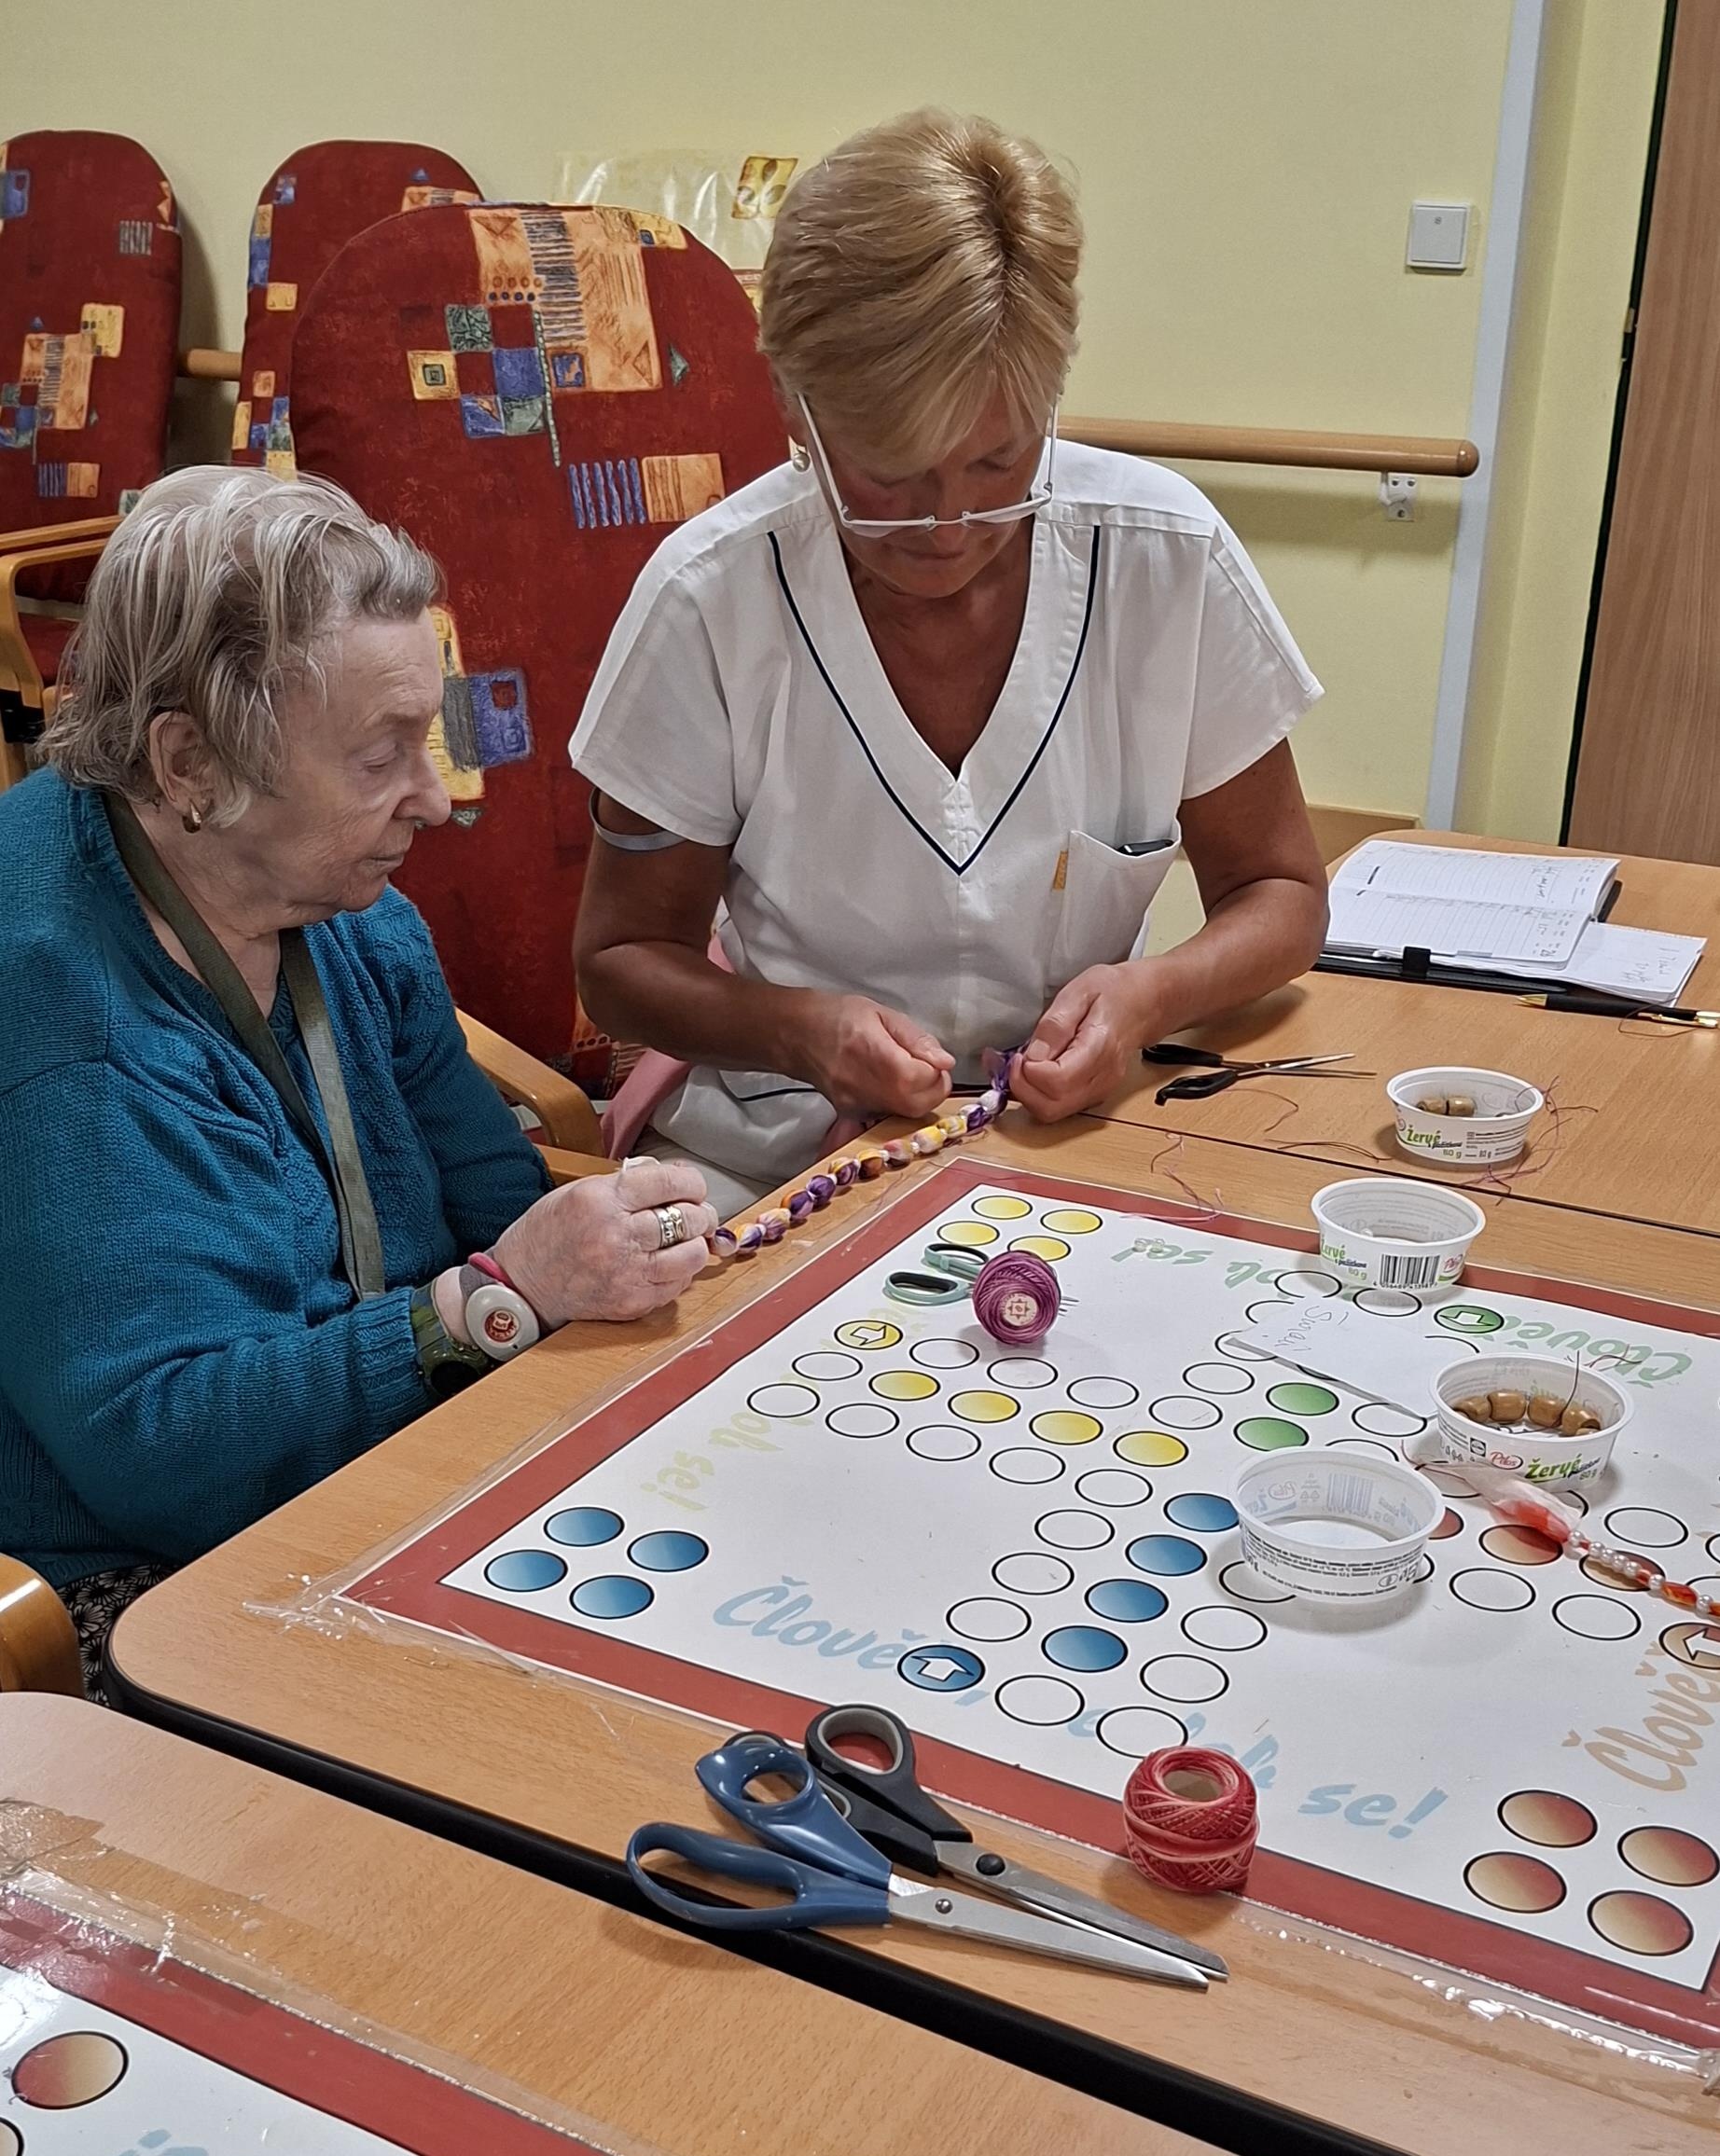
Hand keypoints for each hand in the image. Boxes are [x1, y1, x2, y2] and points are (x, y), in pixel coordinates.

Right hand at [493, 1159, 717, 1325]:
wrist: (522, 1284)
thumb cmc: (548, 1234)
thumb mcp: (581, 1191)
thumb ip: (628, 1183)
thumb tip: (675, 1179)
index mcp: (602, 1199)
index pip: (670, 1182)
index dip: (693, 1182)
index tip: (694, 1186)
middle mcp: (616, 1235)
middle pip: (688, 1218)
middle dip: (700, 1213)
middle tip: (696, 1213)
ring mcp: (625, 1272)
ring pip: (692, 1255)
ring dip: (695, 1244)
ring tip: (686, 1239)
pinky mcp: (631, 1301)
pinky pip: (678, 1285)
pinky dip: (681, 1272)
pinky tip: (666, 1263)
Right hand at [790, 993, 953, 1118]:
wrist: (794, 1033)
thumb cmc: (835, 1017)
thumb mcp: (882, 1014)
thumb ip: (916, 1039)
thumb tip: (945, 1061)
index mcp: (877, 1056)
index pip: (925, 1079)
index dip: (938, 1070)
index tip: (934, 1059)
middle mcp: (866, 1087)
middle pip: (918, 1106)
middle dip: (933, 1089)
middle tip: (927, 1069)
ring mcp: (857, 1105)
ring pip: (905, 1116)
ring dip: (916, 1098)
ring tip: (907, 1074)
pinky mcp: (851, 1114)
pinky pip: (886, 1118)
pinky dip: (897, 1105)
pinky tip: (890, 1086)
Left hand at [1011, 963, 1160, 1122]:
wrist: (1144, 1003)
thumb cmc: (1114, 993)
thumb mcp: (1079, 992)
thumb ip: (1055, 1025)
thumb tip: (1033, 1055)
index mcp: (1099, 1050)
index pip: (1056, 1082)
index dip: (1028, 1072)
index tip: (1022, 1052)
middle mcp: (1101, 1079)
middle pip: (1050, 1107)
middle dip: (1022, 1088)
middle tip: (1016, 1061)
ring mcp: (1099, 1091)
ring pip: (1051, 1113)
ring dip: (1027, 1094)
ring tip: (1025, 1064)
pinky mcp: (1093, 1095)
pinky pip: (1058, 1106)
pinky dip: (1038, 1095)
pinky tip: (1037, 1070)